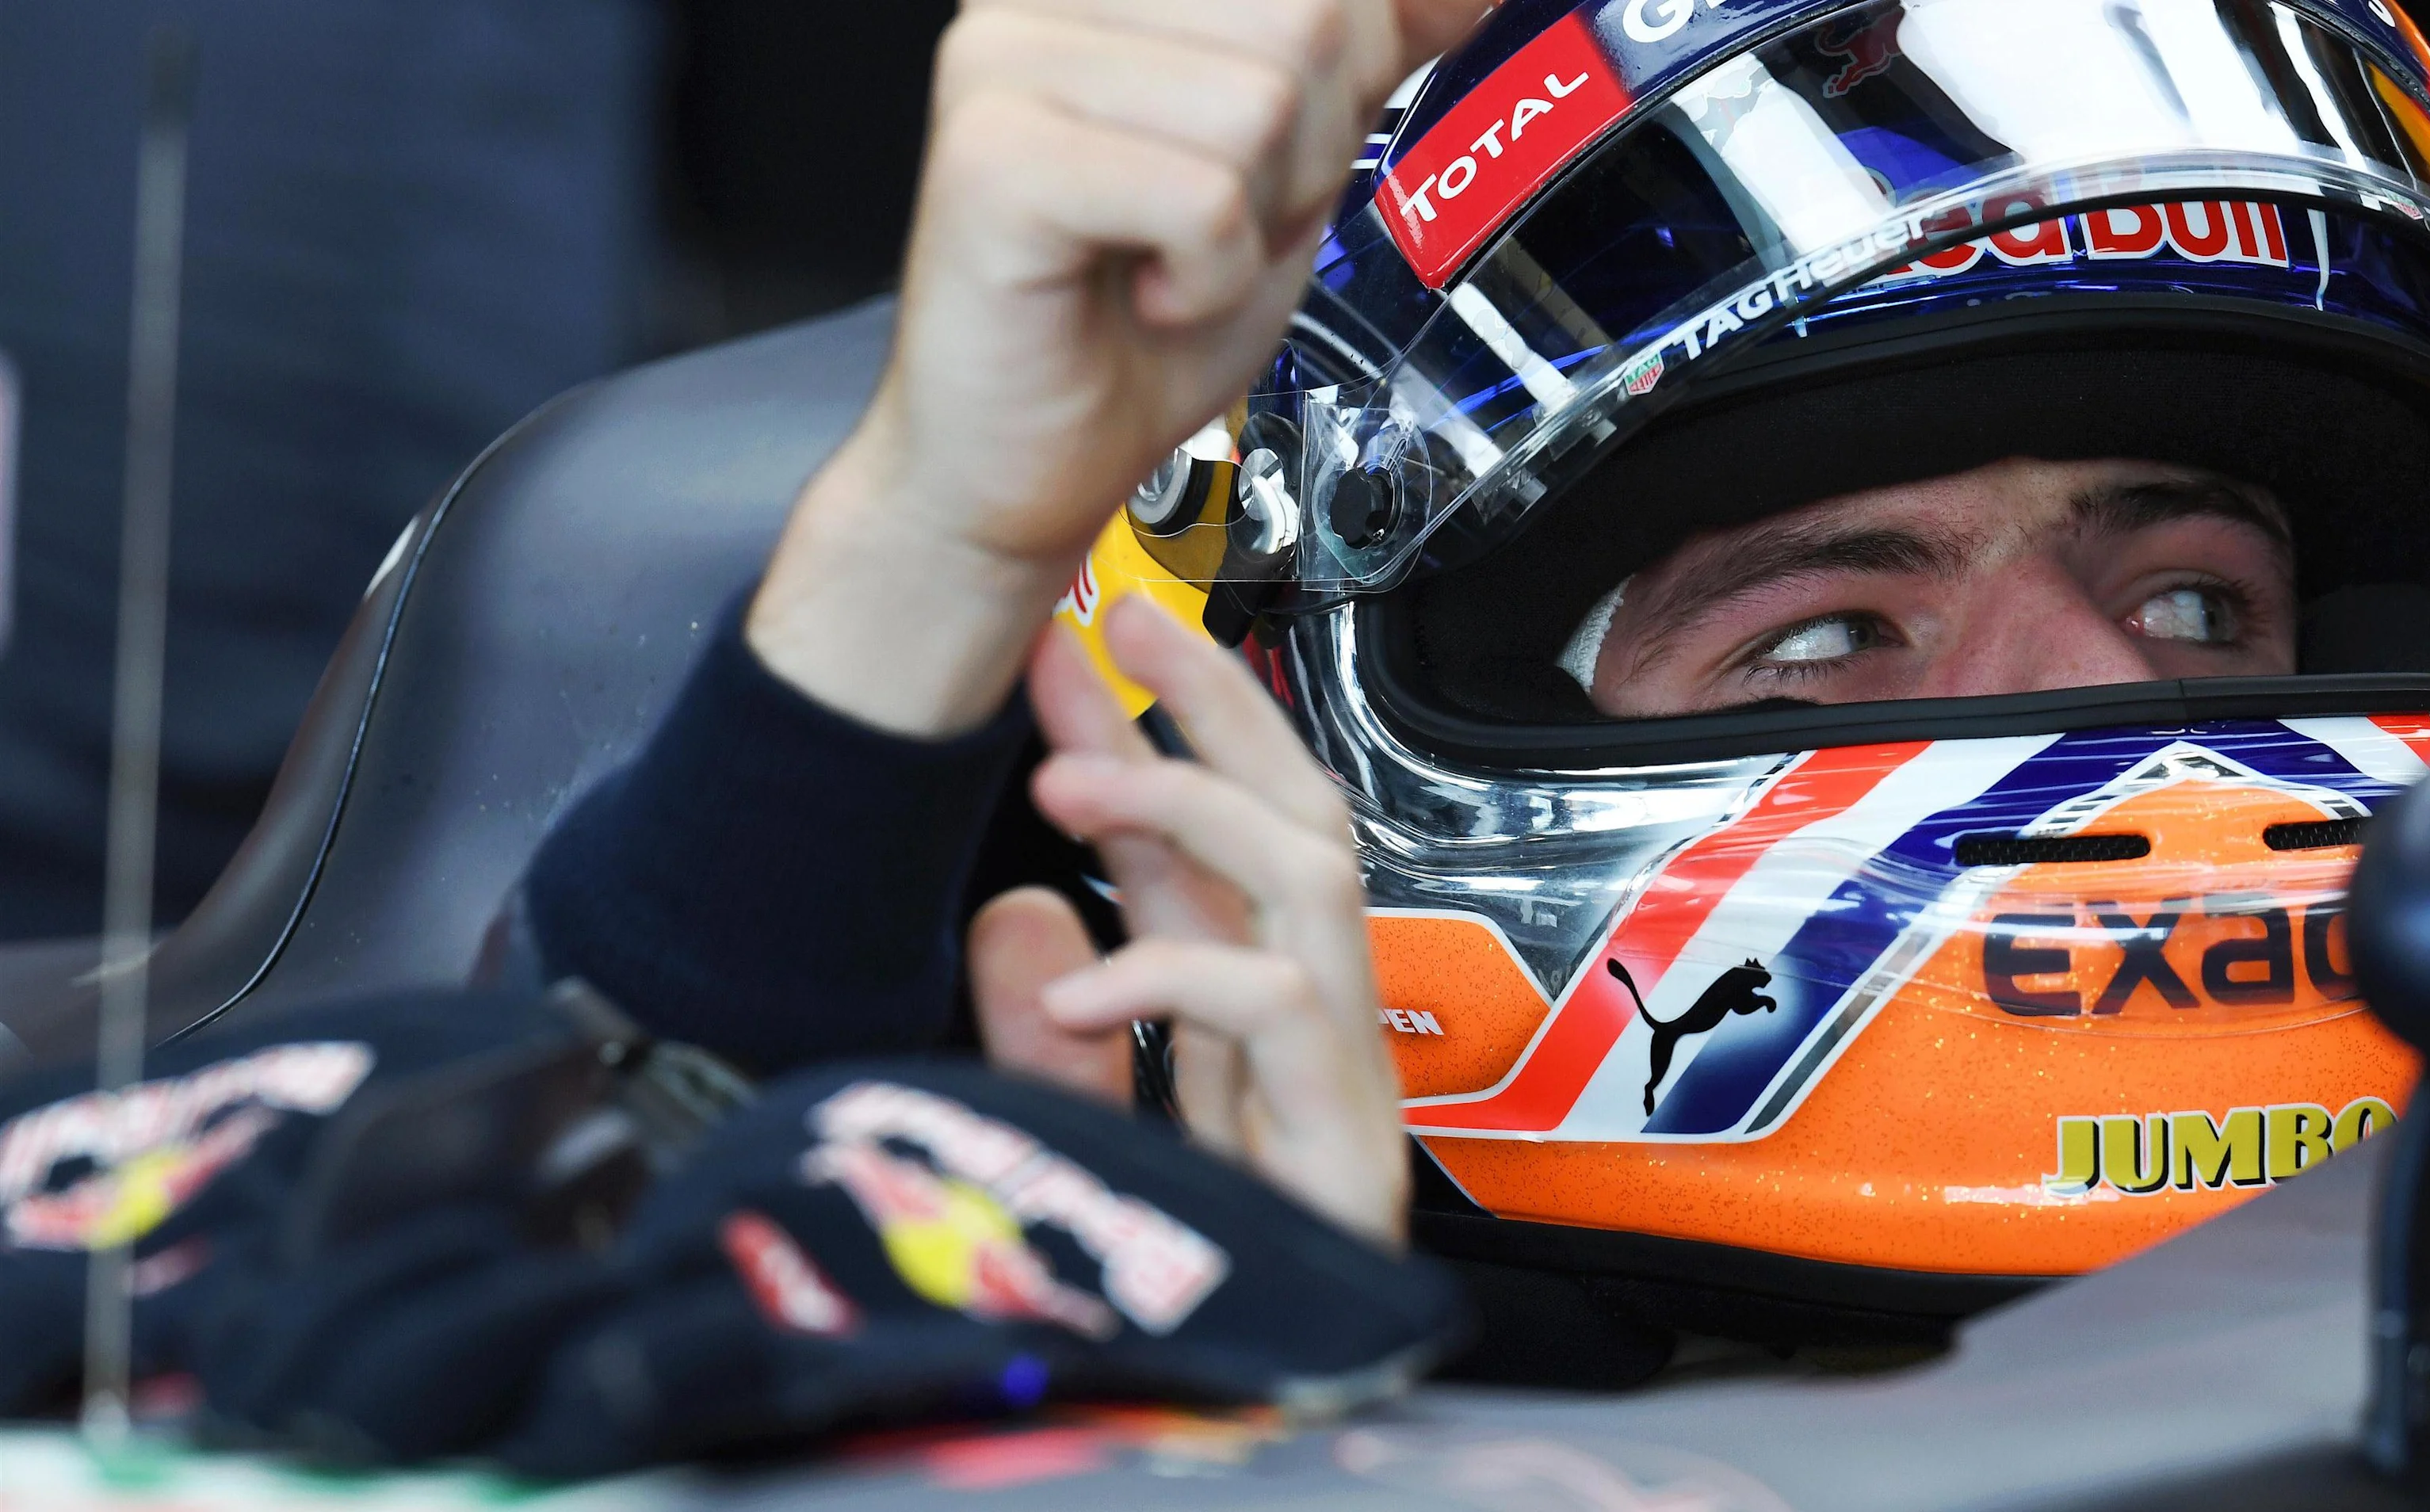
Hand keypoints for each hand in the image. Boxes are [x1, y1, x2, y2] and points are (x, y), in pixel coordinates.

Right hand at [749, 0, 1487, 736]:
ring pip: (1263, 106)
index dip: (1358, 74)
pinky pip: (1204, 200)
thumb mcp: (1295, 163)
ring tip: (1173, 261)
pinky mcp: (994, 158)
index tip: (1272, 163)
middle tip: (1217, 227)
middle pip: (1309, 19)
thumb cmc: (1139, 326)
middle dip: (1313, 156)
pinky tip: (1145, 296)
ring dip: (1256, 222)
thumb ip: (1369, 51)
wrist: (1025, 466)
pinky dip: (1208, 279)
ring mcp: (1003, 61)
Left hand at [967, 596, 1407, 1247]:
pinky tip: (1078, 990)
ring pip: (1310, 870)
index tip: (1074, 642)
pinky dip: (1173, 976)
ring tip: (1071, 773)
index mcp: (1238, 1014)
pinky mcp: (1346, 1139)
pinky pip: (1280, 1005)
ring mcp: (1334, 1074)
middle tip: (1121, 614)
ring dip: (1192, 799)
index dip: (1144, 730)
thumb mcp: (1086, 1129)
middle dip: (1211, 700)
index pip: (1206, 839)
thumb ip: (1050, 1023)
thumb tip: (1022, 902)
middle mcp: (1300, 1023)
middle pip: (1293, 809)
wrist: (1262, 1419)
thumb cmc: (1188, 1279)